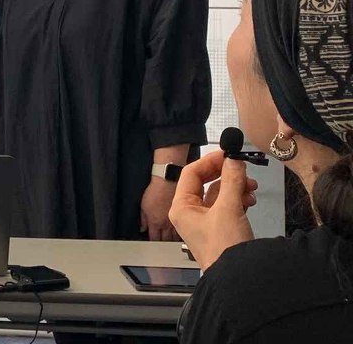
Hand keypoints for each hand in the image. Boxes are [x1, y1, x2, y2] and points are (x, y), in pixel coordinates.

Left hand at [140, 177, 180, 241]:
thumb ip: (143, 219)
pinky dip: (185, 231)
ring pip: (177, 236)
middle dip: (165, 244)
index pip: (154, 238)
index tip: (153, 244)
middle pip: (166, 240)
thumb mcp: (143, 205)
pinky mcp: (187, 216)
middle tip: (165, 246)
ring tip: (175, 242)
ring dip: (176, 239)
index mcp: (155, 222)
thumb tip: (142, 229)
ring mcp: (178, 220)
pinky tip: (186, 232)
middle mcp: (167, 225)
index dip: (153, 242)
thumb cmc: (156, 189)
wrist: (168, 180)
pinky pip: (186, 227)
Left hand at [169, 150, 257, 269]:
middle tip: (242, 167)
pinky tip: (250, 200)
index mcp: (181, 207)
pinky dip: (239, 200)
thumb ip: (232, 181)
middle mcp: (189, 213)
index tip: (227, 153)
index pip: (191, 173)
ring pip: (219, 194)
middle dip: (226, 174)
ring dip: (235, 187)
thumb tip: (233, 160)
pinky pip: (227, 206)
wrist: (239, 279)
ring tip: (251, 187)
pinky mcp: (219, 229)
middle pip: (205, 183)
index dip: (209, 161)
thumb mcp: (229, 209)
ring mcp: (204, 221)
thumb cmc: (225, 248)